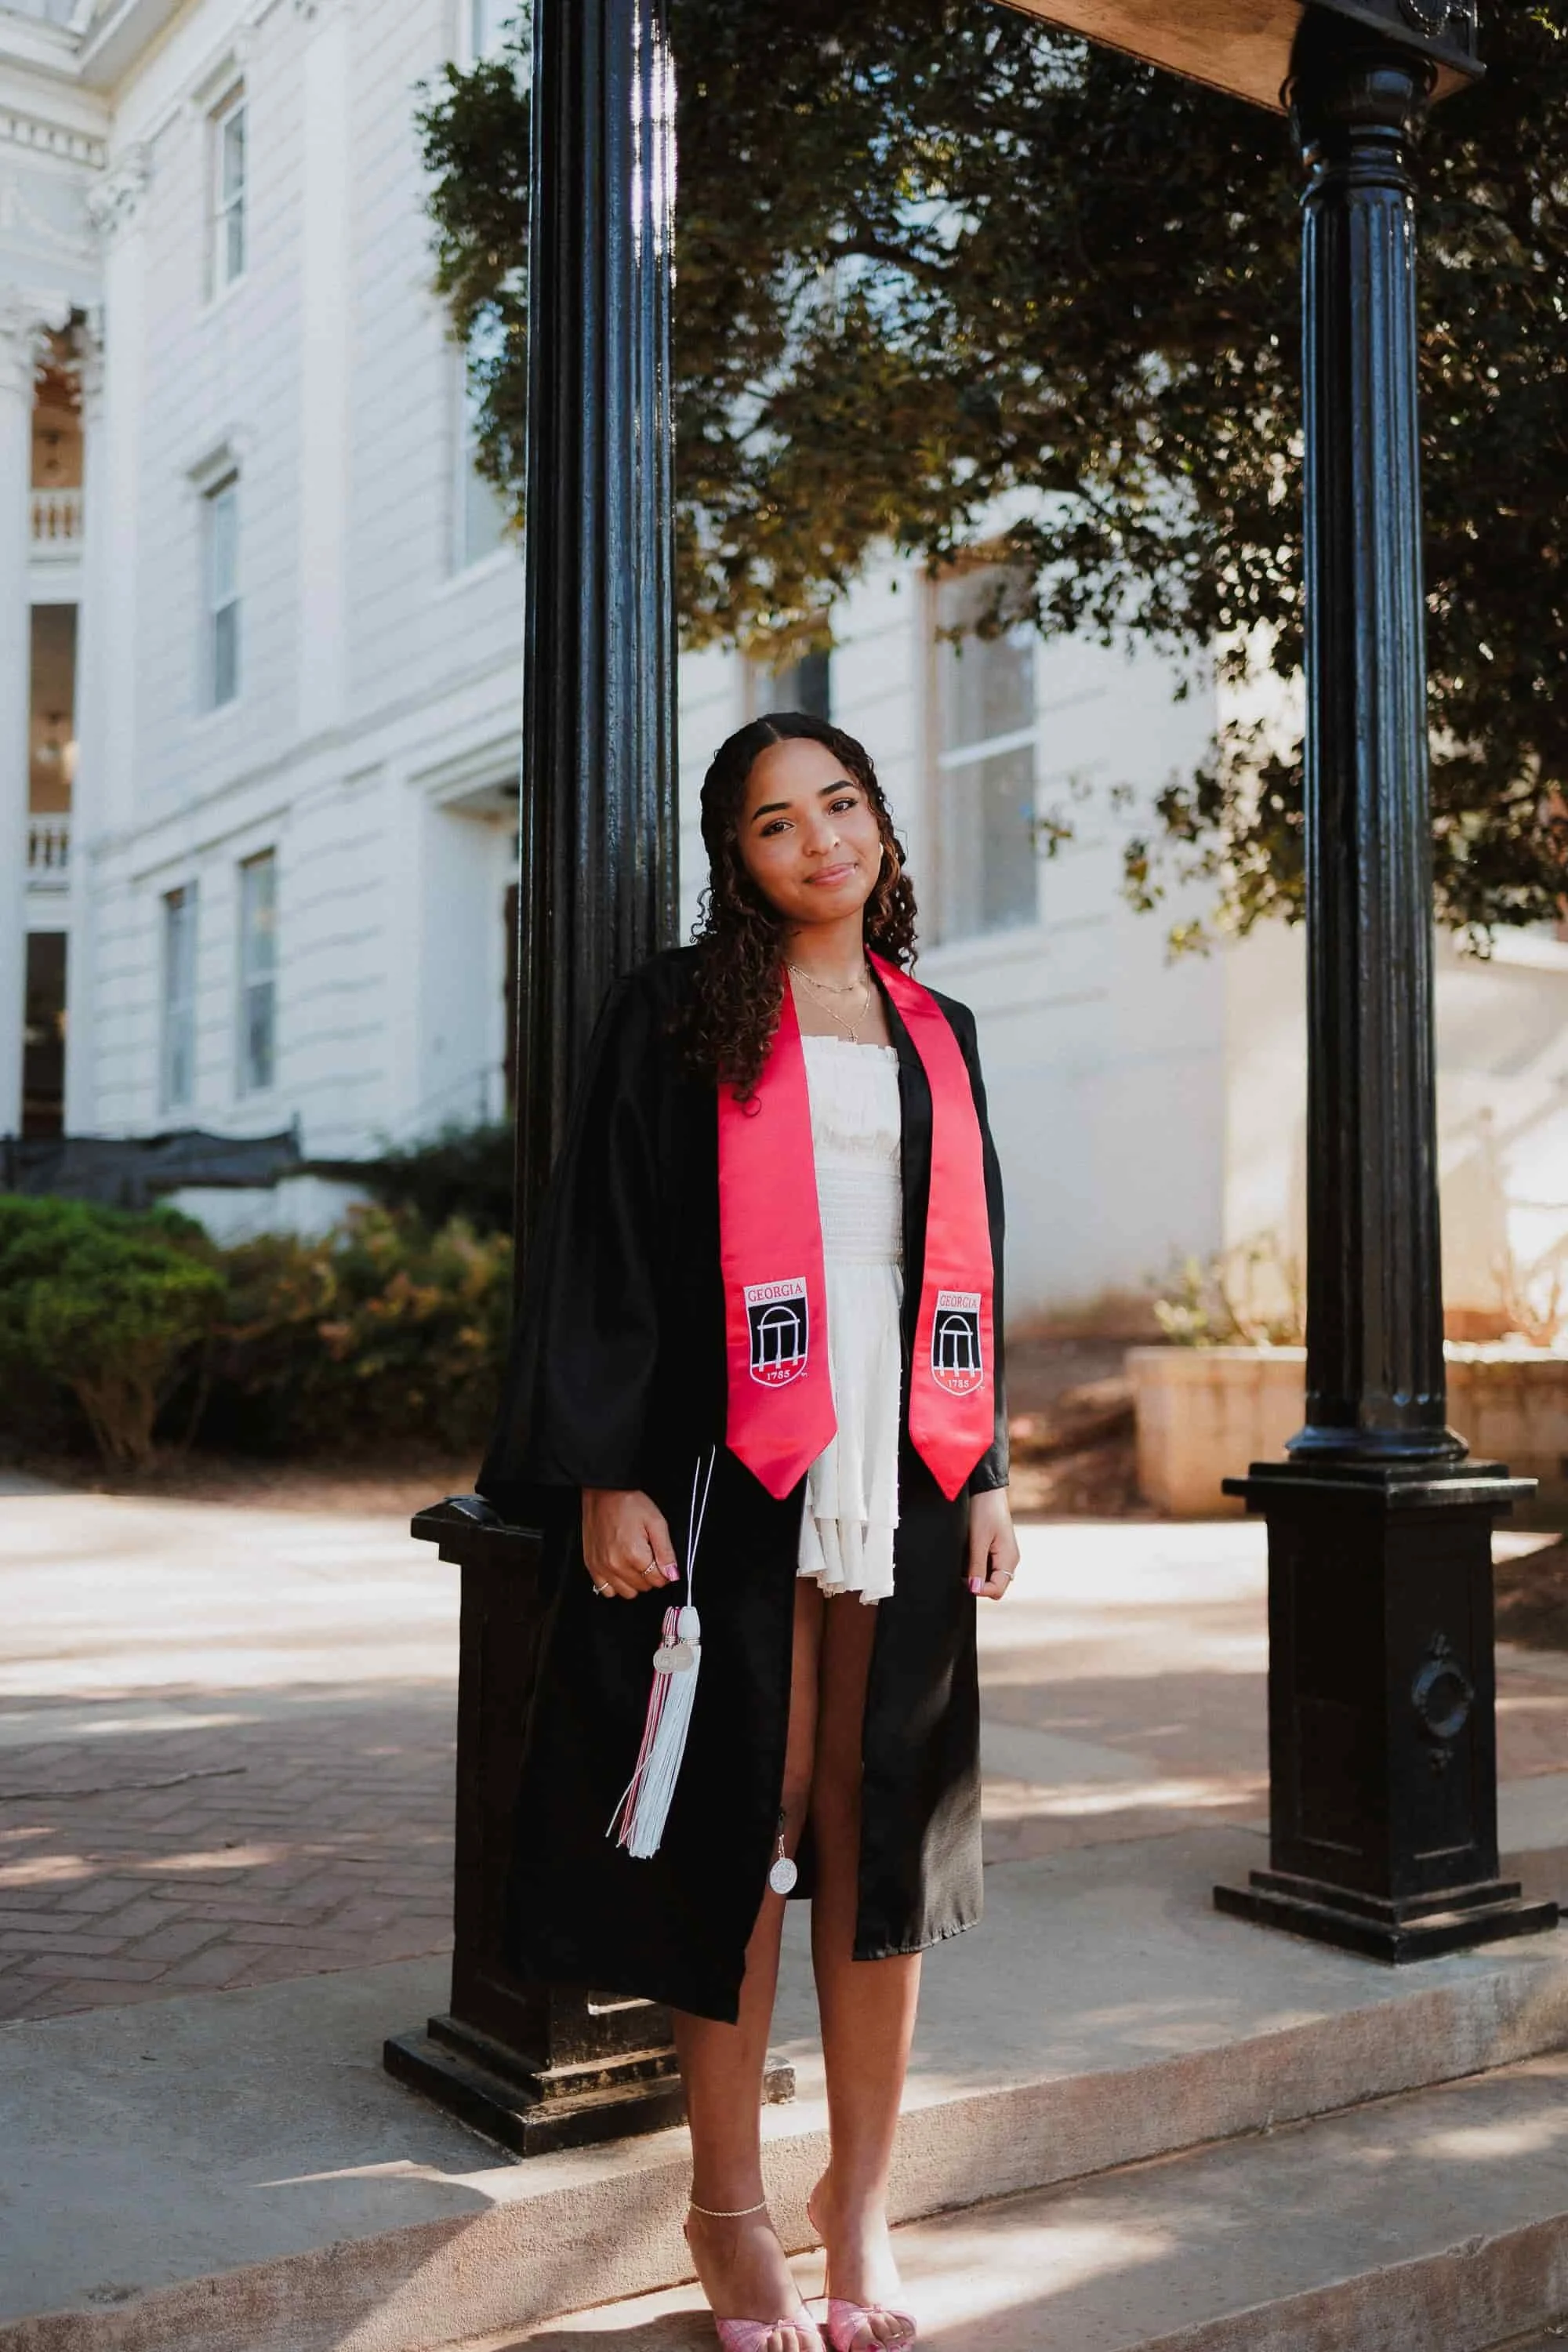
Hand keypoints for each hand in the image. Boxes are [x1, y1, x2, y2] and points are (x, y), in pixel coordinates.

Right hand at [582, 1488, 679, 1599]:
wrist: (603, 1491)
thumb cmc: (629, 1503)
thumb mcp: (656, 1522)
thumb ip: (666, 1552)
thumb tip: (673, 1574)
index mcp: (635, 1554)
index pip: (658, 1580)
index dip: (664, 1571)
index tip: (661, 1559)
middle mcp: (616, 1564)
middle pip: (643, 1587)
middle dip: (650, 1575)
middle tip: (648, 1555)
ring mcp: (601, 1566)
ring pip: (626, 1593)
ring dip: (634, 1582)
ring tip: (634, 1562)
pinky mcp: (591, 1565)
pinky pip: (605, 1590)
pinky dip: (615, 1583)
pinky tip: (619, 1569)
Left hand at [967, 1486, 1018, 1600]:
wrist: (987, 1489)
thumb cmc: (984, 1510)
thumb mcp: (978, 1540)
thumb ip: (977, 1566)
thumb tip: (975, 1589)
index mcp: (1009, 1559)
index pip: (997, 1590)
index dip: (980, 1590)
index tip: (964, 1581)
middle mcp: (1010, 1559)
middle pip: (996, 1586)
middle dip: (979, 1584)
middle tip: (963, 1571)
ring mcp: (1006, 1554)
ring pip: (992, 1577)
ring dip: (978, 1574)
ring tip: (966, 1560)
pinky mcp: (999, 1548)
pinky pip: (991, 1566)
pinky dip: (980, 1566)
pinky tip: (970, 1555)